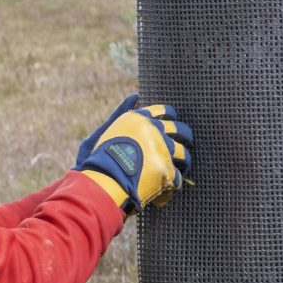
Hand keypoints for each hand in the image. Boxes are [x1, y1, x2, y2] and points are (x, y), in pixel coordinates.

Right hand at [77, 94, 194, 212]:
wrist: (100, 179)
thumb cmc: (95, 157)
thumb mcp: (103, 131)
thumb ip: (120, 114)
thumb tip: (135, 96)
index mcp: (140, 119)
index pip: (163, 111)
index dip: (170, 115)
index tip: (173, 120)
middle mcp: (155, 131)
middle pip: (180, 130)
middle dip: (185, 135)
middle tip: (187, 141)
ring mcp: (163, 150)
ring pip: (183, 153)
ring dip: (185, 160)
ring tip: (184, 167)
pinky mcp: (167, 170)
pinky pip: (177, 176)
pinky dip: (174, 182)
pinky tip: (171, 187)